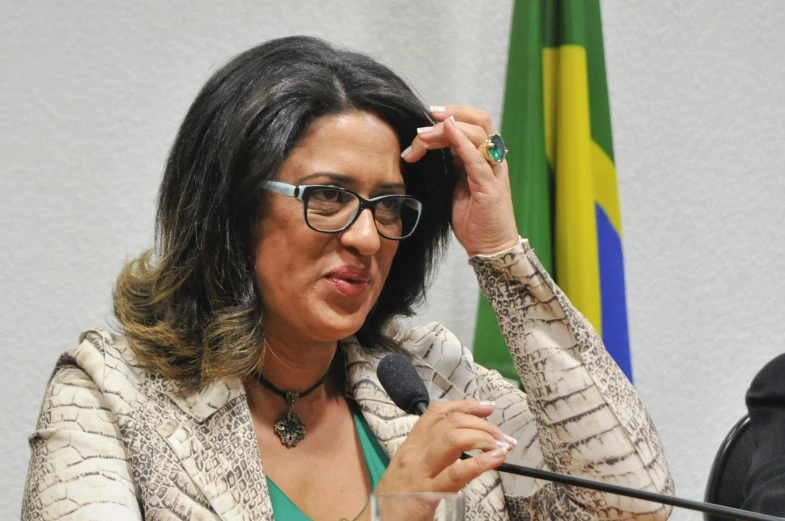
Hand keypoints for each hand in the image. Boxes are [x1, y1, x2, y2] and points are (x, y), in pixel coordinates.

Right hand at [375, 400, 513, 496]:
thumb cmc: (395, 500)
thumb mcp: (410, 470)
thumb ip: (431, 456)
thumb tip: (463, 445)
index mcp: (411, 446)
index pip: (437, 413)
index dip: (465, 405)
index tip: (487, 407)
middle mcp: (414, 453)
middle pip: (450, 423)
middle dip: (482, 424)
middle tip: (504, 437)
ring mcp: (420, 472)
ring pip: (453, 439)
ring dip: (483, 438)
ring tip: (503, 446)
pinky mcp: (427, 494)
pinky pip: (456, 473)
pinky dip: (480, 463)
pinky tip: (496, 459)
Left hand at [402, 105, 518, 256]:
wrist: (490, 247)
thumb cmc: (473, 219)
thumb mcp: (455, 186)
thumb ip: (448, 165)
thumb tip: (426, 147)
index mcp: (483, 158)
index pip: (472, 123)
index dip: (450, 115)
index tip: (425, 118)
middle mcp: (492, 159)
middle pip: (478, 121)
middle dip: (448, 116)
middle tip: (422, 125)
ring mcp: (494, 172)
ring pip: (477, 134)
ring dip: (447, 130)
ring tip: (422, 136)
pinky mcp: (490, 187)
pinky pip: (477, 159)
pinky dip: (462, 143)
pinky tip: (449, 133)